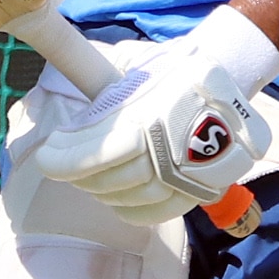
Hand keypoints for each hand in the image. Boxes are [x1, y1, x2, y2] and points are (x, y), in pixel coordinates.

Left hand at [31, 8, 278, 227]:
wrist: (232, 80)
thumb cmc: (178, 71)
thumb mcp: (139, 67)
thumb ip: (105, 91)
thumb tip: (70, 109)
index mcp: (151, 117)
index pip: (96, 153)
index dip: (64, 161)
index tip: (46, 157)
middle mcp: (170, 150)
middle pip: (112, 179)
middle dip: (80, 175)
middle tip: (64, 164)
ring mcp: (189, 174)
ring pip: (132, 197)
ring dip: (102, 191)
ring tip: (88, 179)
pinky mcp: (202, 189)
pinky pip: (158, 211)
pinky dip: (131, 210)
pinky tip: (115, 201)